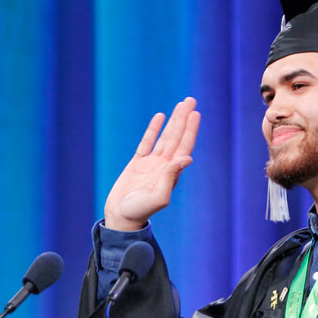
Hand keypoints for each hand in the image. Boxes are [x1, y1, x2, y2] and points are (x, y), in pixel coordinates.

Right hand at [103, 97, 200, 230]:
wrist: (122, 217)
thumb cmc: (140, 211)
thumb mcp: (159, 196)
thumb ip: (171, 177)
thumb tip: (186, 158)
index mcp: (172, 173)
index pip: (184, 146)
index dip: (190, 129)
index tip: (196, 113)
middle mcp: (165, 166)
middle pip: (177, 137)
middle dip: (184, 118)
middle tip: (190, 100)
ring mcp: (152, 163)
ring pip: (165, 136)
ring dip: (173, 120)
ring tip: (180, 104)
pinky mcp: (137, 163)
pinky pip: (147, 142)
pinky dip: (153, 129)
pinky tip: (160, 117)